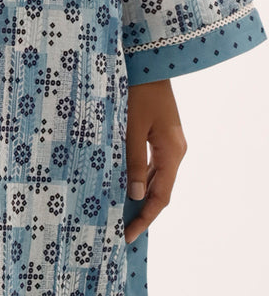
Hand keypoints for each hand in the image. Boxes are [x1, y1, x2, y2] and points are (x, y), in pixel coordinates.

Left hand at [124, 78, 187, 242]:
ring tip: (119, 209)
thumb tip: (136, 194)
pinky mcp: (161, 132)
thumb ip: (134, 161)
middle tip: (120, 227)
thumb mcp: (132, 127)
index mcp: (172, 151)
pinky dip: (141, 175)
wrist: (148, 61)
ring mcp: (169, 141)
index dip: (145, 218)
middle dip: (142, 210)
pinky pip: (153, 162)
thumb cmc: (138, 91)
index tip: (128, 234)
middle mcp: (175, 149)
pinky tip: (124, 181)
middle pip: (161, 189)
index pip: (161, 196)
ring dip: (141, 193)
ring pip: (157, 176)